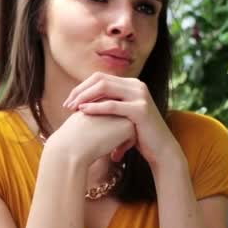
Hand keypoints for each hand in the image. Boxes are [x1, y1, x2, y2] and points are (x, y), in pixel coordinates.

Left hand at [62, 72, 180, 166]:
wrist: (161, 150)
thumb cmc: (138, 135)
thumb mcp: (122, 116)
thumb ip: (108, 105)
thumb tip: (83, 103)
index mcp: (131, 84)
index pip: (100, 77)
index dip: (82, 87)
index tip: (69, 100)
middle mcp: (136, 85)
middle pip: (100, 79)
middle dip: (80, 91)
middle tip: (67, 105)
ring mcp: (140, 95)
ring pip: (104, 88)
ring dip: (84, 97)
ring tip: (72, 108)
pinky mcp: (140, 109)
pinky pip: (112, 105)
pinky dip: (95, 107)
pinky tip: (83, 112)